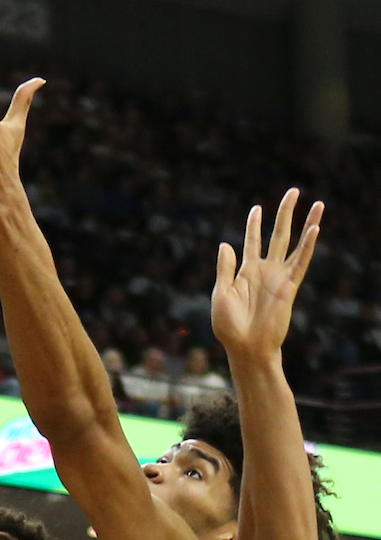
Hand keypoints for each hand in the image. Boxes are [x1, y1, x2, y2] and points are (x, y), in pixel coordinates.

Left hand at [212, 188, 322, 360]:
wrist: (245, 347)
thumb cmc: (229, 326)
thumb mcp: (221, 293)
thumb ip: (225, 268)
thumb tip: (225, 243)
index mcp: (245, 271)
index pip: (252, 241)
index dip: (254, 225)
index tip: (256, 208)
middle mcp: (265, 271)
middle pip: (277, 235)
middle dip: (284, 213)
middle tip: (293, 191)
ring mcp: (278, 277)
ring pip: (294, 244)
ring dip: (306, 224)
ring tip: (317, 203)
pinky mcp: (289, 287)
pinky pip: (300, 262)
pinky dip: (308, 246)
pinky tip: (314, 229)